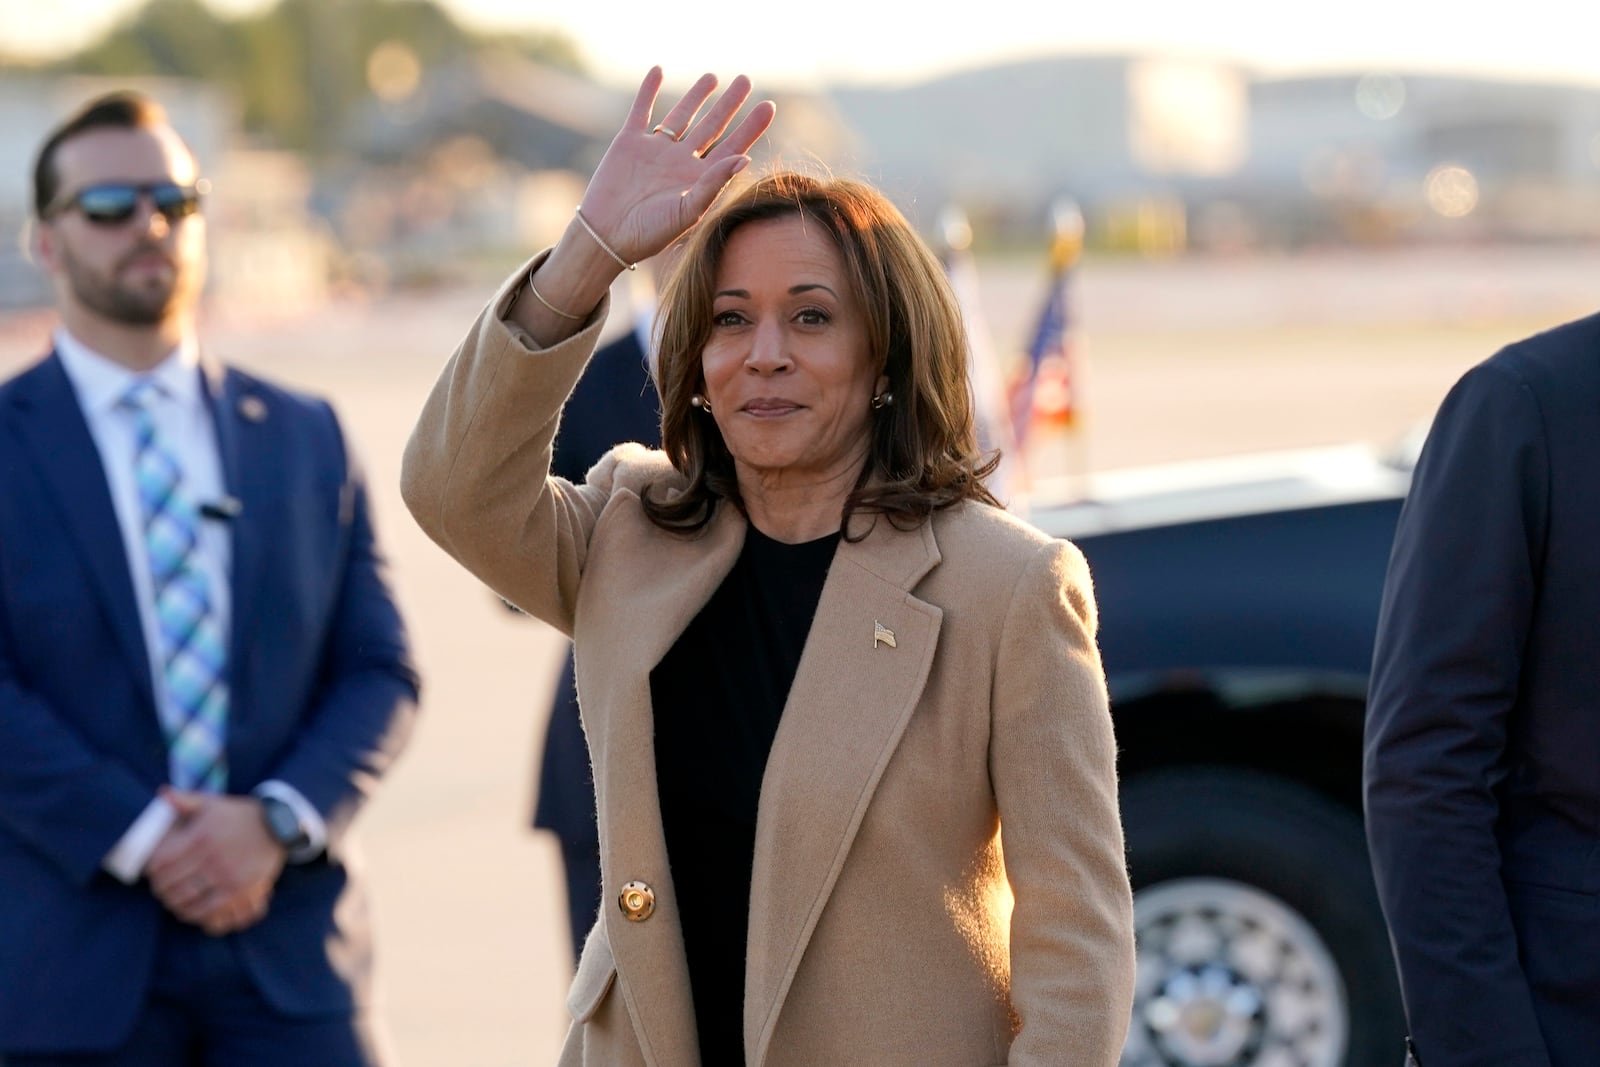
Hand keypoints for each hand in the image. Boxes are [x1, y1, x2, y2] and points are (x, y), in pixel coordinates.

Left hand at [147, 789, 284, 935]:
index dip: (151, 871)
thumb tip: (162, 793)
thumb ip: (185, 800)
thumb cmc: (240, 815)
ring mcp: (225, 874)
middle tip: (160, 889)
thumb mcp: (213, 803)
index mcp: (200, 836)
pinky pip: (206, 909)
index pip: (161, 862)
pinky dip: (192, 912)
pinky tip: (189, 909)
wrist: (278, 826)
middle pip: (170, 883)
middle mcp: (210, 856)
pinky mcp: (238, 889)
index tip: (152, 873)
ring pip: (185, 898)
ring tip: (172, 900)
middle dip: (160, 889)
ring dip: (173, 902)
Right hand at [578, 67, 775, 266]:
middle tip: (746, 81)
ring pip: (680, 116)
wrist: (606, 235)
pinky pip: (641, 111)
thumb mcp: (687, 211)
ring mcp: (655, 151)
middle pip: (711, 126)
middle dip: (729, 104)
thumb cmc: (650, 232)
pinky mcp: (629, 143)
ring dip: (695, 96)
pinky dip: (648, 90)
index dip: (751, 127)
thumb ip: (714, 184)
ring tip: (712, 78)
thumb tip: (745, 158)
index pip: (732, 147)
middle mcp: (680, 162)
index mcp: (699, 179)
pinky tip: (658, 70)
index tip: (768, 106)